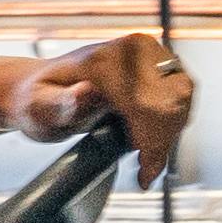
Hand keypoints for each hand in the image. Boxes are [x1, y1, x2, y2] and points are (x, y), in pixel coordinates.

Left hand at [3, 30, 198, 178]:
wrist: (43, 90)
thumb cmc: (39, 102)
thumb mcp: (40, 108)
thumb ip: (62, 104)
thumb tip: (88, 93)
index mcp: (107, 58)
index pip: (148, 103)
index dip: (151, 142)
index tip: (143, 173)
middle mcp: (135, 49)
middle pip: (173, 100)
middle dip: (162, 141)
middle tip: (145, 169)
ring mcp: (150, 54)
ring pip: (182, 99)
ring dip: (169, 134)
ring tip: (145, 156)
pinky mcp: (158, 64)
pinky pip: (181, 97)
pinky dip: (171, 124)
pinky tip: (150, 140)